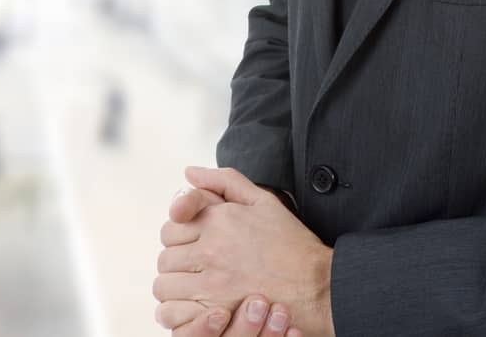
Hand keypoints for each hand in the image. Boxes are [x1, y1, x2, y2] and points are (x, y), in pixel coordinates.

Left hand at [154, 166, 334, 336]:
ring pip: (165, 285)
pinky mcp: (218, 312)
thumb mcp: (263, 201)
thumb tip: (190, 172)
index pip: (171, 228)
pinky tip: (195, 309)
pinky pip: (174, 312)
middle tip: (196, 270)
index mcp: (218, 221)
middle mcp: (211, 249)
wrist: (320, 287)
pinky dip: (178, 312)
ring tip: (195, 290)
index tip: (193, 247)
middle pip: (166, 258)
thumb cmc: (294, 247)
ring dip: (176, 288)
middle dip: (178, 263)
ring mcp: (213, 282)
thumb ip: (223, 181)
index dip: (179, 238)